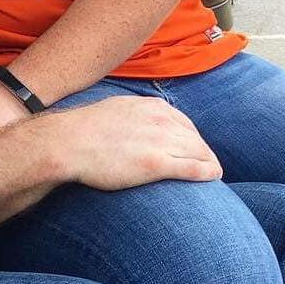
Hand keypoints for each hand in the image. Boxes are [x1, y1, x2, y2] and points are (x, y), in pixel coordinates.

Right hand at [64, 96, 221, 189]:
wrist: (69, 142)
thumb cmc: (85, 129)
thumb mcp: (115, 109)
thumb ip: (133, 114)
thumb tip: (134, 122)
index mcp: (150, 106)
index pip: (184, 122)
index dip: (193, 137)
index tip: (194, 148)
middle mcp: (160, 120)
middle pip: (195, 137)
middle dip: (204, 151)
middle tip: (210, 164)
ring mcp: (160, 141)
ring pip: (199, 152)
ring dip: (210, 162)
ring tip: (215, 173)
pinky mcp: (156, 163)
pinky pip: (193, 168)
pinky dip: (208, 172)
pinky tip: (214, 177)